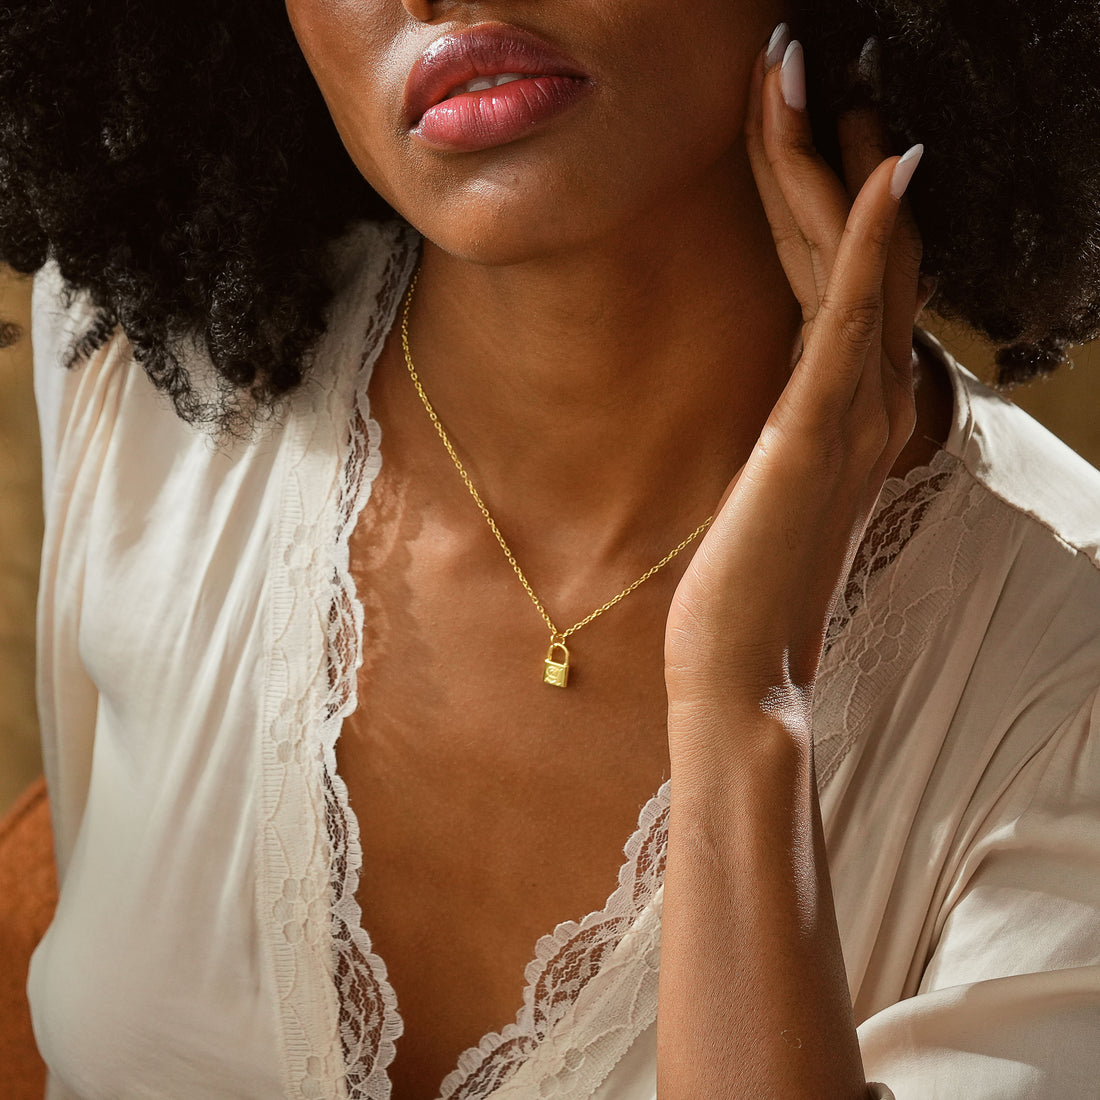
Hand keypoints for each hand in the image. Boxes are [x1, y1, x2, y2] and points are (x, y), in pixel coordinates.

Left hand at [665, 27, 926, 735]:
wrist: (741, 667)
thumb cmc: (746, 586)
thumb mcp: (769, 489)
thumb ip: (790, 433)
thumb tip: (783, 403)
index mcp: (852, 411)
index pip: (845, 279)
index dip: (828, 196)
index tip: (810, 127)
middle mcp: (870, 400)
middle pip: (856, 248)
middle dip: (823, 152)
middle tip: (795, 67)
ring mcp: (854, 413)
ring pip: (853, 258)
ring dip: (833, 162)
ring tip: (806, 78)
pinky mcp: (819, 428)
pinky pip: (851, 313)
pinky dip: (871, 236)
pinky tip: (881, 164)